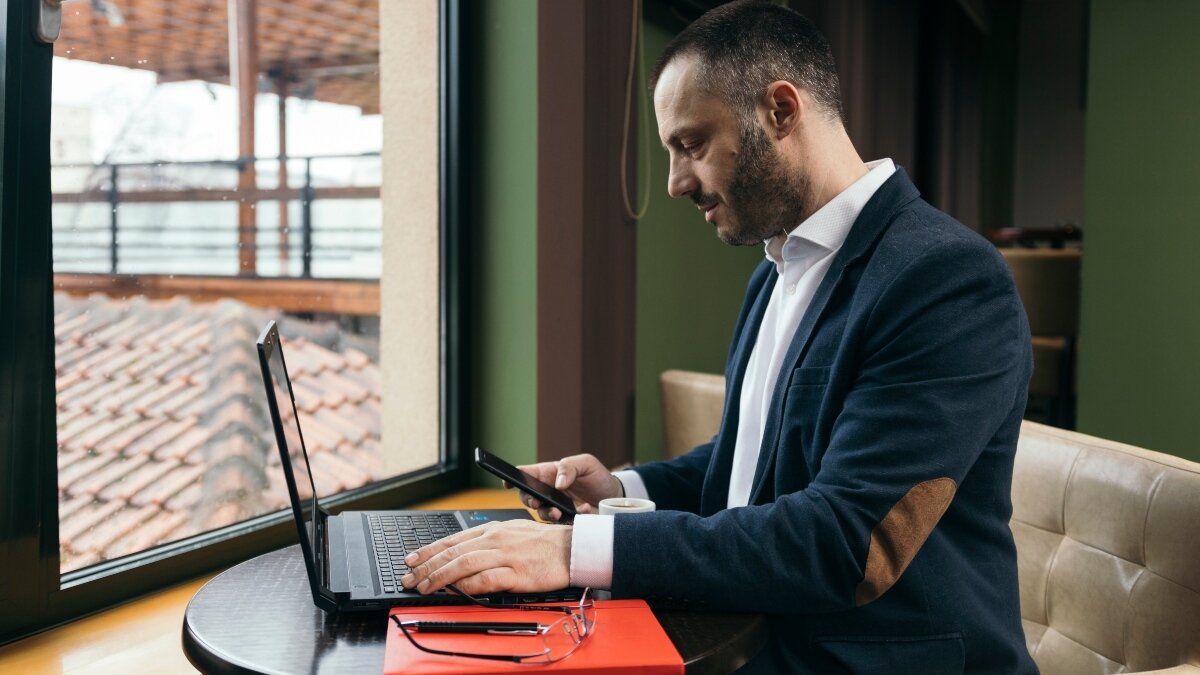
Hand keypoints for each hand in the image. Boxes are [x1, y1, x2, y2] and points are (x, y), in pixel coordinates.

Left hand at [400, 520, 570, 594]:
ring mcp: (505, 555)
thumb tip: (464, 555)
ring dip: (439, 576)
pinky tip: (454, 591)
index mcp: (492, 529)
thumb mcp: (512, 533)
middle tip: (408, 576)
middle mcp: (495, 539)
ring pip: (463, 564)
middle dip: (426, 565)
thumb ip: (488, 542)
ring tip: (424, 586)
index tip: (411, 558)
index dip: (429, 550)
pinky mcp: (516, 573)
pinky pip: (485, 579)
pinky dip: (467, 586)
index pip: (453, 539)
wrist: (572, 548)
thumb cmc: (544, 543)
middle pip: (453, 552)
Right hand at [510, 454, 623, 520]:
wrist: (615, 495)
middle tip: (536, 503)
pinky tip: (585, 510)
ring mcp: (556, 507)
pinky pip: (562, 523)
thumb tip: (558, 483)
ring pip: (542, 513)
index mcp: (548, 474)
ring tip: (558, 512)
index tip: (507, 482)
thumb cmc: (596, 476)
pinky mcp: (567, 520)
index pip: (525, 474)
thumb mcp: (585, 463)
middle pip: (528, 497)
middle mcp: (548, 491)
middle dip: (529, 501)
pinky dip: (571, 518)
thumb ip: (569, 468)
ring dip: (547, 514)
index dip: (512, 477)